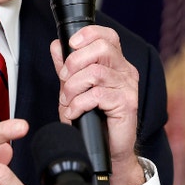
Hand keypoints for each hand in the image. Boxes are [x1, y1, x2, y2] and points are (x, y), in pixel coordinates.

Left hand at [50, 25, 143, 184]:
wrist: (109, 150)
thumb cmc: (95, 120)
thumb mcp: (76, 89)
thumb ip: (68, 67)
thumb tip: (56, 46)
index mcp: (116, 64)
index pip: (107, 36)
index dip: (87, 35)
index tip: (70, 45)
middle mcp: (125, 72)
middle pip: (102, 48)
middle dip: (75, 62)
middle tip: (64, 78)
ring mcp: (128, 87)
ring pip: (95, 72)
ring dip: (73, 87)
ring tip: (68, 101)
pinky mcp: (127, 103)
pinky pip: (96, 95)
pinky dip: (78, 104)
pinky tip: (74, 112)